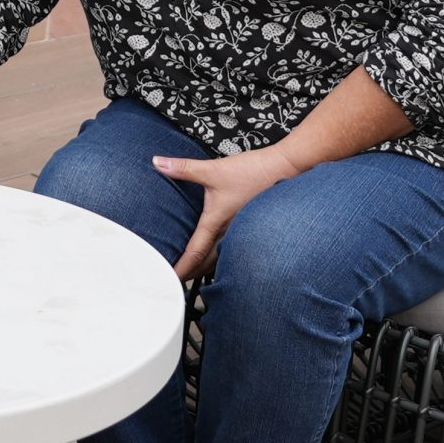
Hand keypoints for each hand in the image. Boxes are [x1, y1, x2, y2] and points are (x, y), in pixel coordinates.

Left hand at [154, 147, 297, 281]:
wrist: (285, 169)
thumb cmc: (253, 172)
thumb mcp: (213, 170)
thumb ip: (183, 168)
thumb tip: (158, 162)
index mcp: (216, 224)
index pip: (194, 254)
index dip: (181, 269)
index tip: (169, 280)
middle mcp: (230, 233)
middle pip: (207, 264)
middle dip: (192, 273)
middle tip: (176, 280)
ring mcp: (242, 232)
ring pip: (221, 258)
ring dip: (206, 266)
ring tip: (193, 271)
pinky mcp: (250, 226)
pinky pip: (233, 248)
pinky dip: (221, 255)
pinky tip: (219, 251)